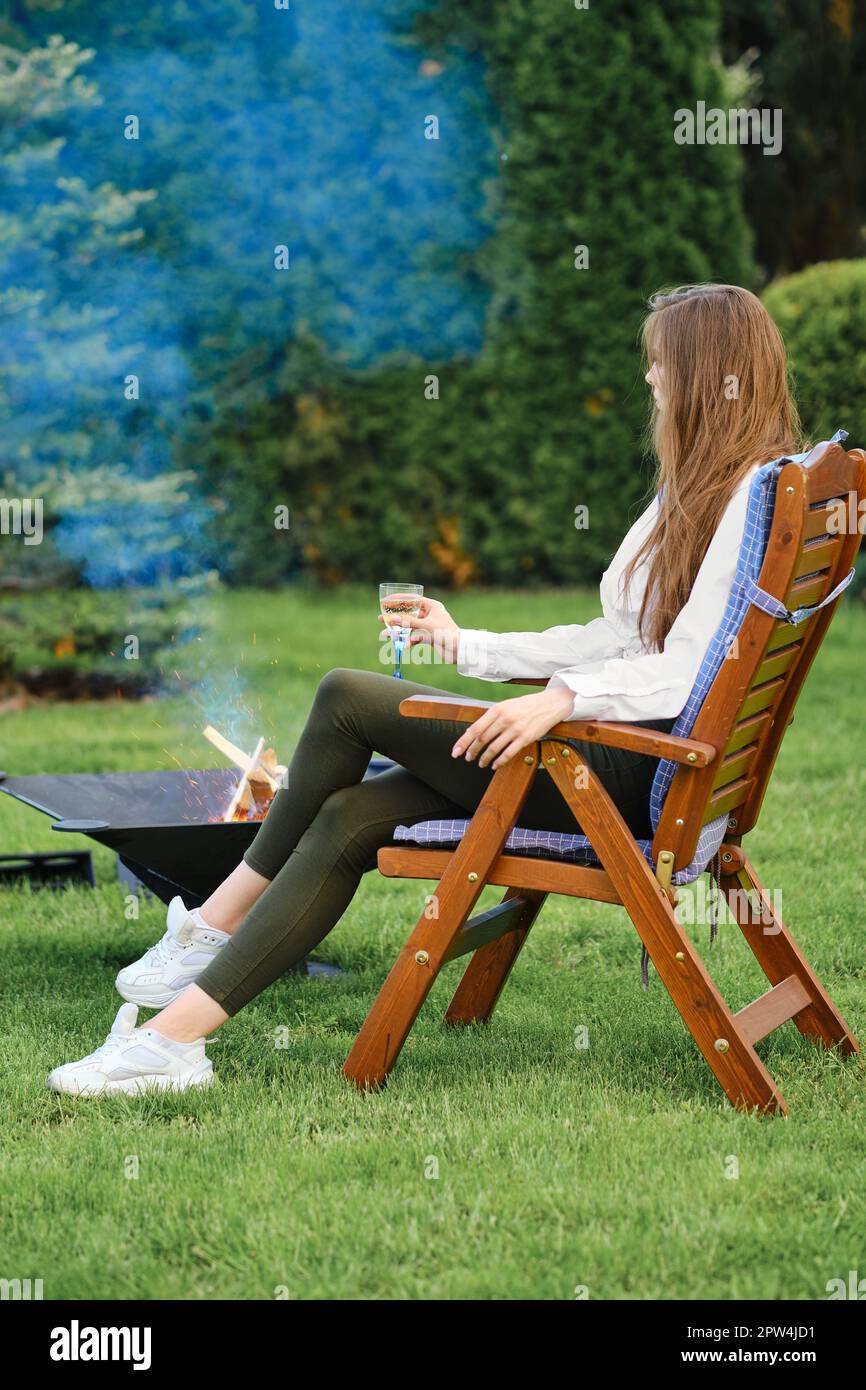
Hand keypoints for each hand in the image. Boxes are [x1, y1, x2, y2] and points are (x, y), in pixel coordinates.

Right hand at [378, 594, 461, 662]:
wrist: (458, 649)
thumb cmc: (445, 632)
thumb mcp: (424, 625)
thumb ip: (408, 622)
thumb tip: (392, 619)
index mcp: (432, 606)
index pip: (413, 599)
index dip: (400, 599)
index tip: (387, 600)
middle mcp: (430, 614)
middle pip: (408, 614)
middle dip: (395, 618)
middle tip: (381, 618)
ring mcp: (428, 626)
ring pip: (410, 627)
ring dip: (399, 632)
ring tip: (386, 635)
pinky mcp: (429, 637)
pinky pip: (415, 637)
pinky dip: (409, 642)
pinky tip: (404, 647)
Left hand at [451, 685, 575, 768]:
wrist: (549, 704)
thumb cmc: (525, 705)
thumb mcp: (506, 706)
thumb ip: (491, 718)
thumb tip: (474, 731)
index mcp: (497, 709)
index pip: (475, 728)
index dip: (463, 742)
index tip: (456, 751)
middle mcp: (505, 719)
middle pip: (482, 739)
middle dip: (472, 751)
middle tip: (468, 758)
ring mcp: (515, 729)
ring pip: (494, 748)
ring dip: (484, 758)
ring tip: (481, 763)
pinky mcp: (525, 738)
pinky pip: (508, 754)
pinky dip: (499, 762)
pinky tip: (495, 765)